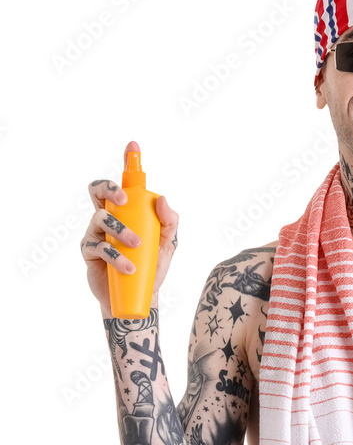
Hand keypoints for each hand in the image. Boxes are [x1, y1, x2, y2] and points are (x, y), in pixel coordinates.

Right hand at [81, 140, 178, 315]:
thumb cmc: (152, 267)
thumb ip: (169, 223)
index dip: (127, 163)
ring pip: (101, 218)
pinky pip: (98, 247)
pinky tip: (128, 267)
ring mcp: (96, 233)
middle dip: (109, 189)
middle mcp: (107, 217)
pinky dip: (116, 256)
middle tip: (124, 200)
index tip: (133, 146)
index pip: (123, 184)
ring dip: (120, 230)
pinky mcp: (89, 252)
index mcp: (126, 212)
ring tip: (137, 245)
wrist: (138, 298)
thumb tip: (163, 199)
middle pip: (97, 190)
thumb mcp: (168, 245)